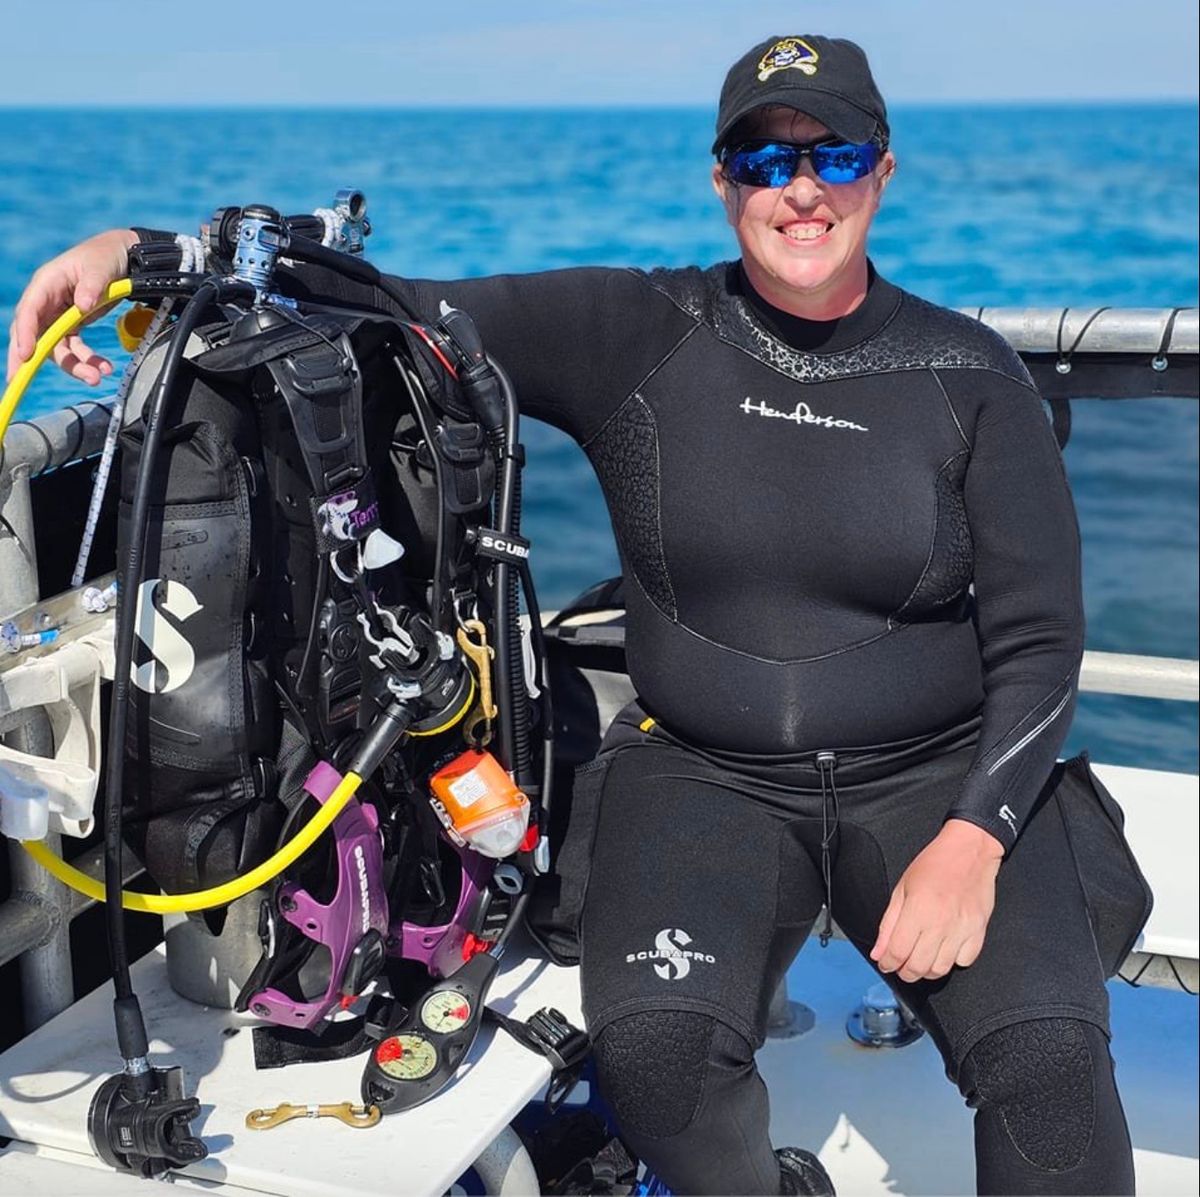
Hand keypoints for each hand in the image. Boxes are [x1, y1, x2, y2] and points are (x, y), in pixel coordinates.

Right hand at [6, 228, 139, 384]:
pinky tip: (104, 367)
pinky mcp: (72, 324)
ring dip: (75, 366)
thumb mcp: (100, 267)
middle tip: (19, 383)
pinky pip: (74, 348)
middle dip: (28, 360)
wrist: (123, 258)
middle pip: (32, 334)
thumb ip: (93, 285)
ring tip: (98, 376)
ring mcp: (58, 314)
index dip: (26, 334)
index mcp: (46, 283)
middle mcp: (47, 301)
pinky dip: (87, 360)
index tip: (27, 355)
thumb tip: (83, 304)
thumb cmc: (105, 257)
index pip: (29, 311)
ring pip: (57, 347)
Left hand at [870, 818, 1003, 982]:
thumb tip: (878, 952)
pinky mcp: (979, 931)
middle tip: (900, 966)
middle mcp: (940, 924)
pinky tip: (944, 950)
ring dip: (926, 971)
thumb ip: (889, 923)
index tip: (884, 963)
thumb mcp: (902, 888)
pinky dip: (952, 961)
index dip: (887, 963)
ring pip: (941, 969)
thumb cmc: (934, 865)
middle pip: (918, 967)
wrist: (969, 851)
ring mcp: (962, 930)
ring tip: (920, 960)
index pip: (897, 952)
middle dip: (904, 972)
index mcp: (917, 910)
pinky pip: (964, 961)